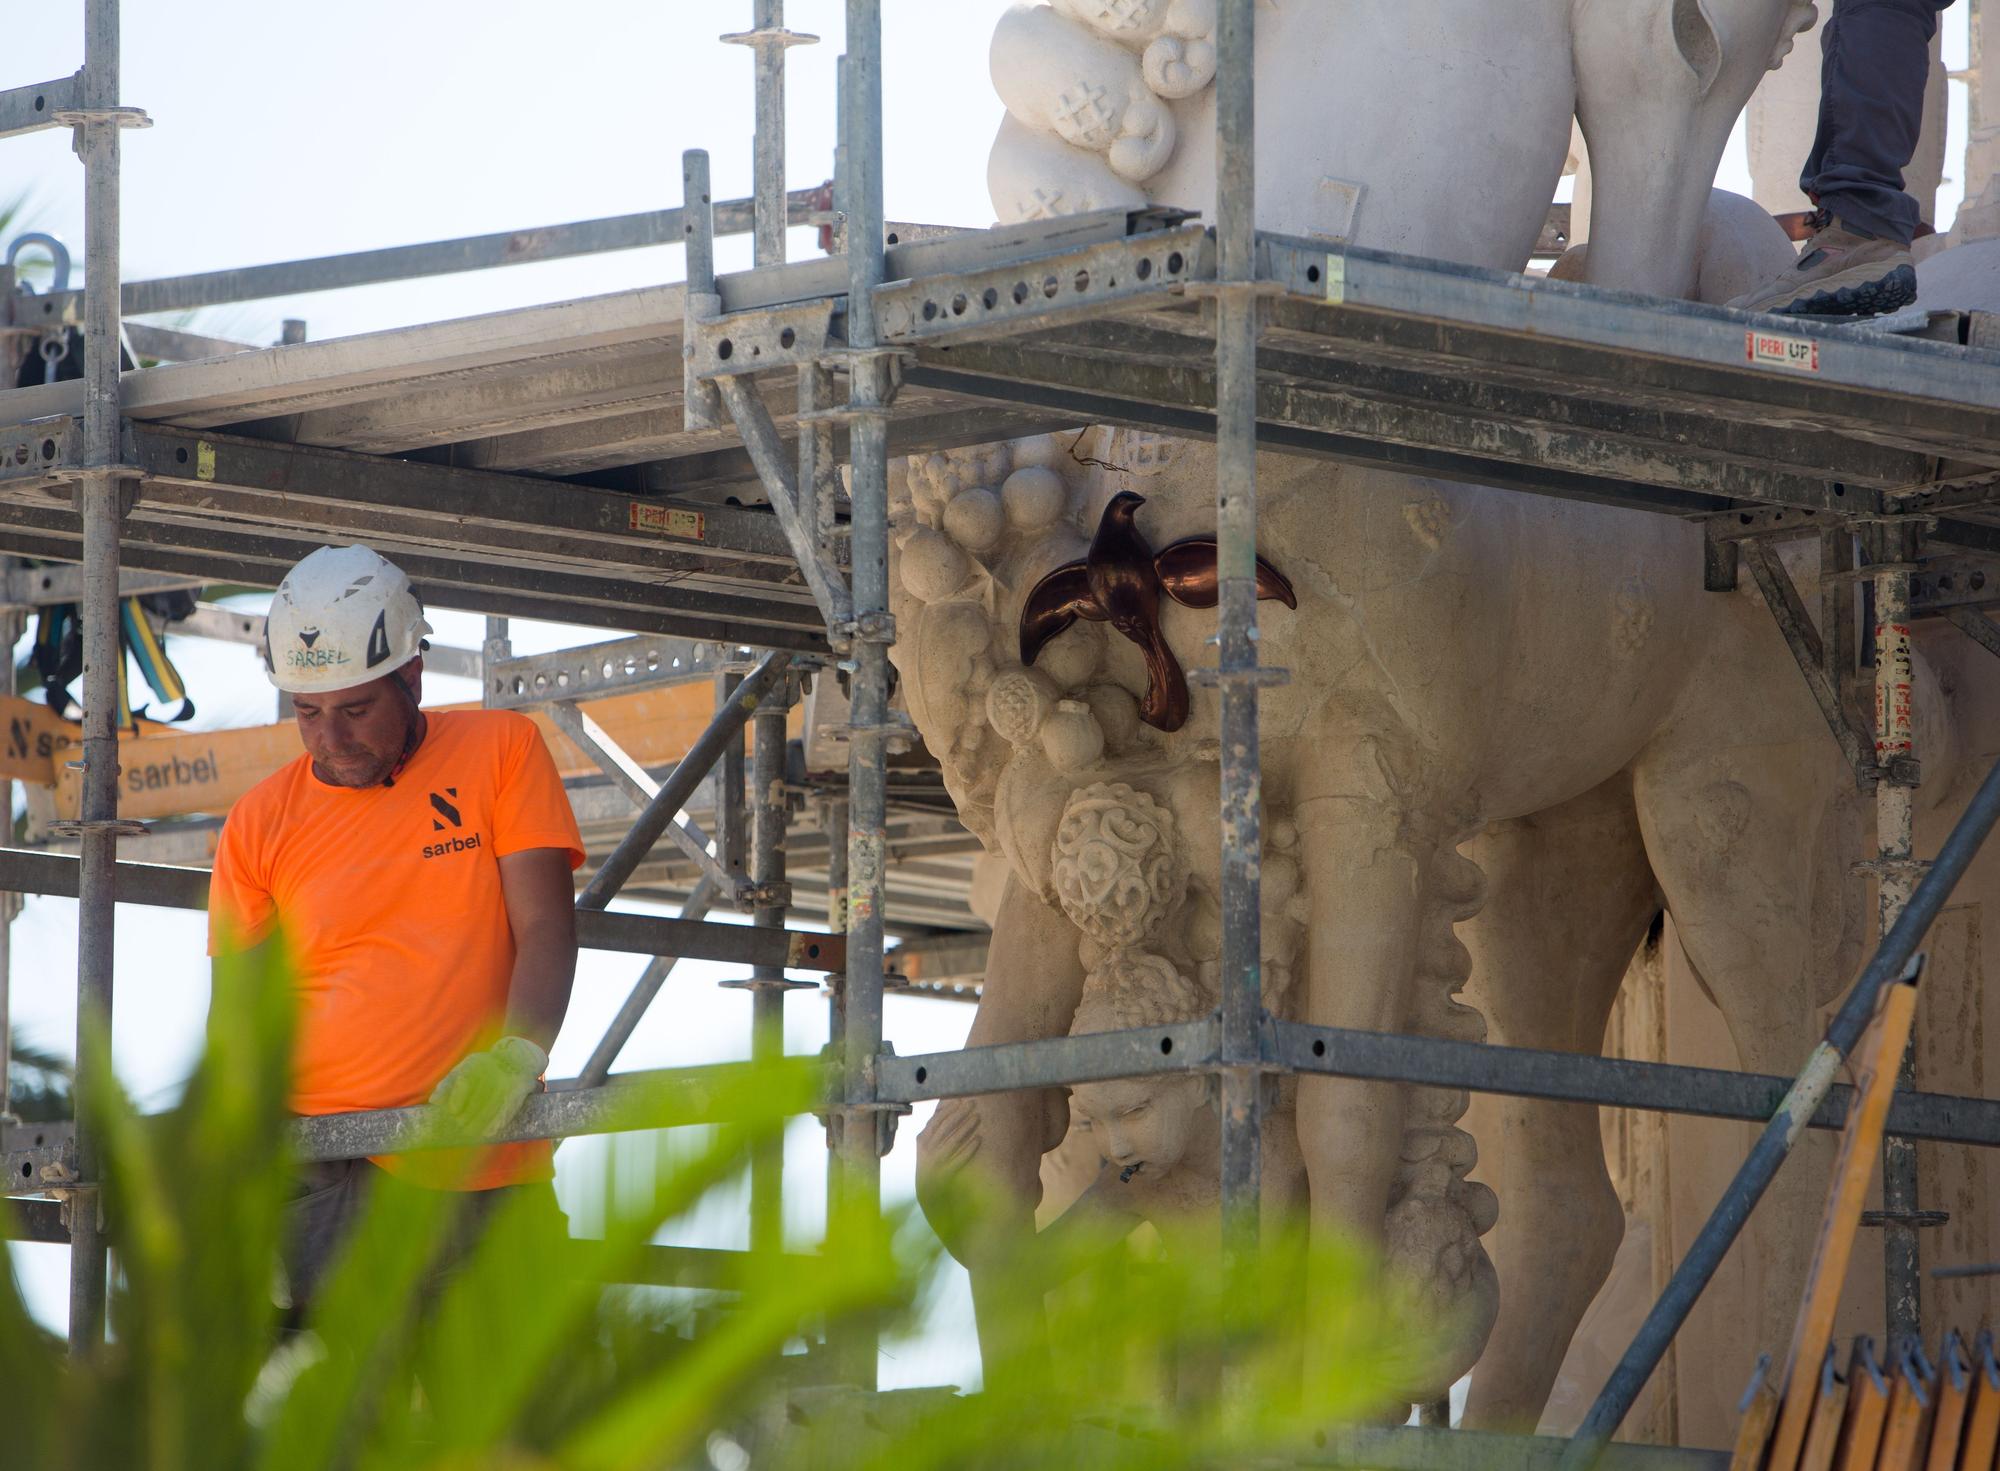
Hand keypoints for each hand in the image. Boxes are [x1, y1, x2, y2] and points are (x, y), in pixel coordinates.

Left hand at [428, 1036, 547, 1136]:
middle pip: (480, 1094)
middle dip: (469, 1112)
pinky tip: (488, 1132)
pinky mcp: (521, 1087)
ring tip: (471, 1132)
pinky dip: (498, 1121)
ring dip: (482, 1120)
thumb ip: (448, 1084)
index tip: (452, 1111)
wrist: (518, 1058)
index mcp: (477, 1062)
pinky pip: (509, 1107)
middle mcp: (494, 1068)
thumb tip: (433, 1101)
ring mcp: (509, 1078)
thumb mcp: (464, 1069)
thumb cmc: (485, 1067)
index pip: (466, 1079)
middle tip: (460, 1125)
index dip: (458, 1096)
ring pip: (494, 1103)